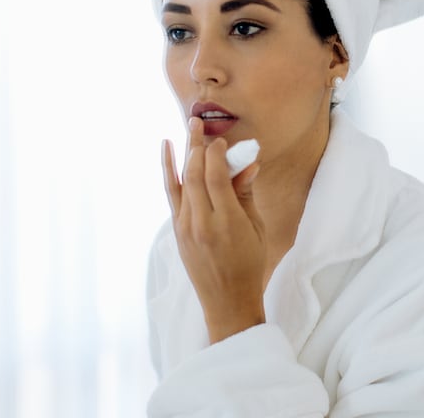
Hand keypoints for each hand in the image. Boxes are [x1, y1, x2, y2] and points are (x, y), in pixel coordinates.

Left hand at [163, 118, 266, 343]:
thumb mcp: (256, 229)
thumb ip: (247, 194)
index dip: (218, 154)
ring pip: (182, 182)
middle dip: (197, 146)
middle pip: (196, 175)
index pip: (217, 178)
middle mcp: (202, 224)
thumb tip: (247, 163)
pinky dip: (169, 171)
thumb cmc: (250, 264)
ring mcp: (186, 228)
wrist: (227, 301)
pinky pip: (173, 194)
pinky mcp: (178, 230)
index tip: (222, 140)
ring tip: (187, 129)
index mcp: (227, 223)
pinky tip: (167, 151)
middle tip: (198, 122)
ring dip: (185, 154)